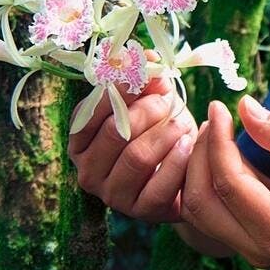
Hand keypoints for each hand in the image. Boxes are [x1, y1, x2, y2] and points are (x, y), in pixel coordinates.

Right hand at [68, 74, 196, 221]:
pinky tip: (188, 144)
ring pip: (137, 157)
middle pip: (115, 133)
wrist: (182, 172)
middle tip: (167, 99)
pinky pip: (159, 185)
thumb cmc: (156, 129)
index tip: (144, 73)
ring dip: (164, 133)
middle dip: (145, 110)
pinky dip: (177, 160)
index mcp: (80, 141)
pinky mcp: (141, 211)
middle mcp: (88, 171)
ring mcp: (113, 195)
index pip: (90, 113)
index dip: (118, 89)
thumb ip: (144, 79)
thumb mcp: (148, 101)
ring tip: (182, 121)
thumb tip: (148, 58)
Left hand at [180, 95, 269, 269]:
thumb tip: (244, 105)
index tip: (219, 107)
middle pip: (200, 202)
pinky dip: (206, 182)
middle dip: (199, 156)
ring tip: (213, 133)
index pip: (229, 183)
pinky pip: (210, 215)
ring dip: (196, 170)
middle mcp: (258, 250)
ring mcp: (249, 252)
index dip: (217, 141)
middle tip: (212, 119)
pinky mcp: (246, 245)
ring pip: (198, 211)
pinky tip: (218, 154)